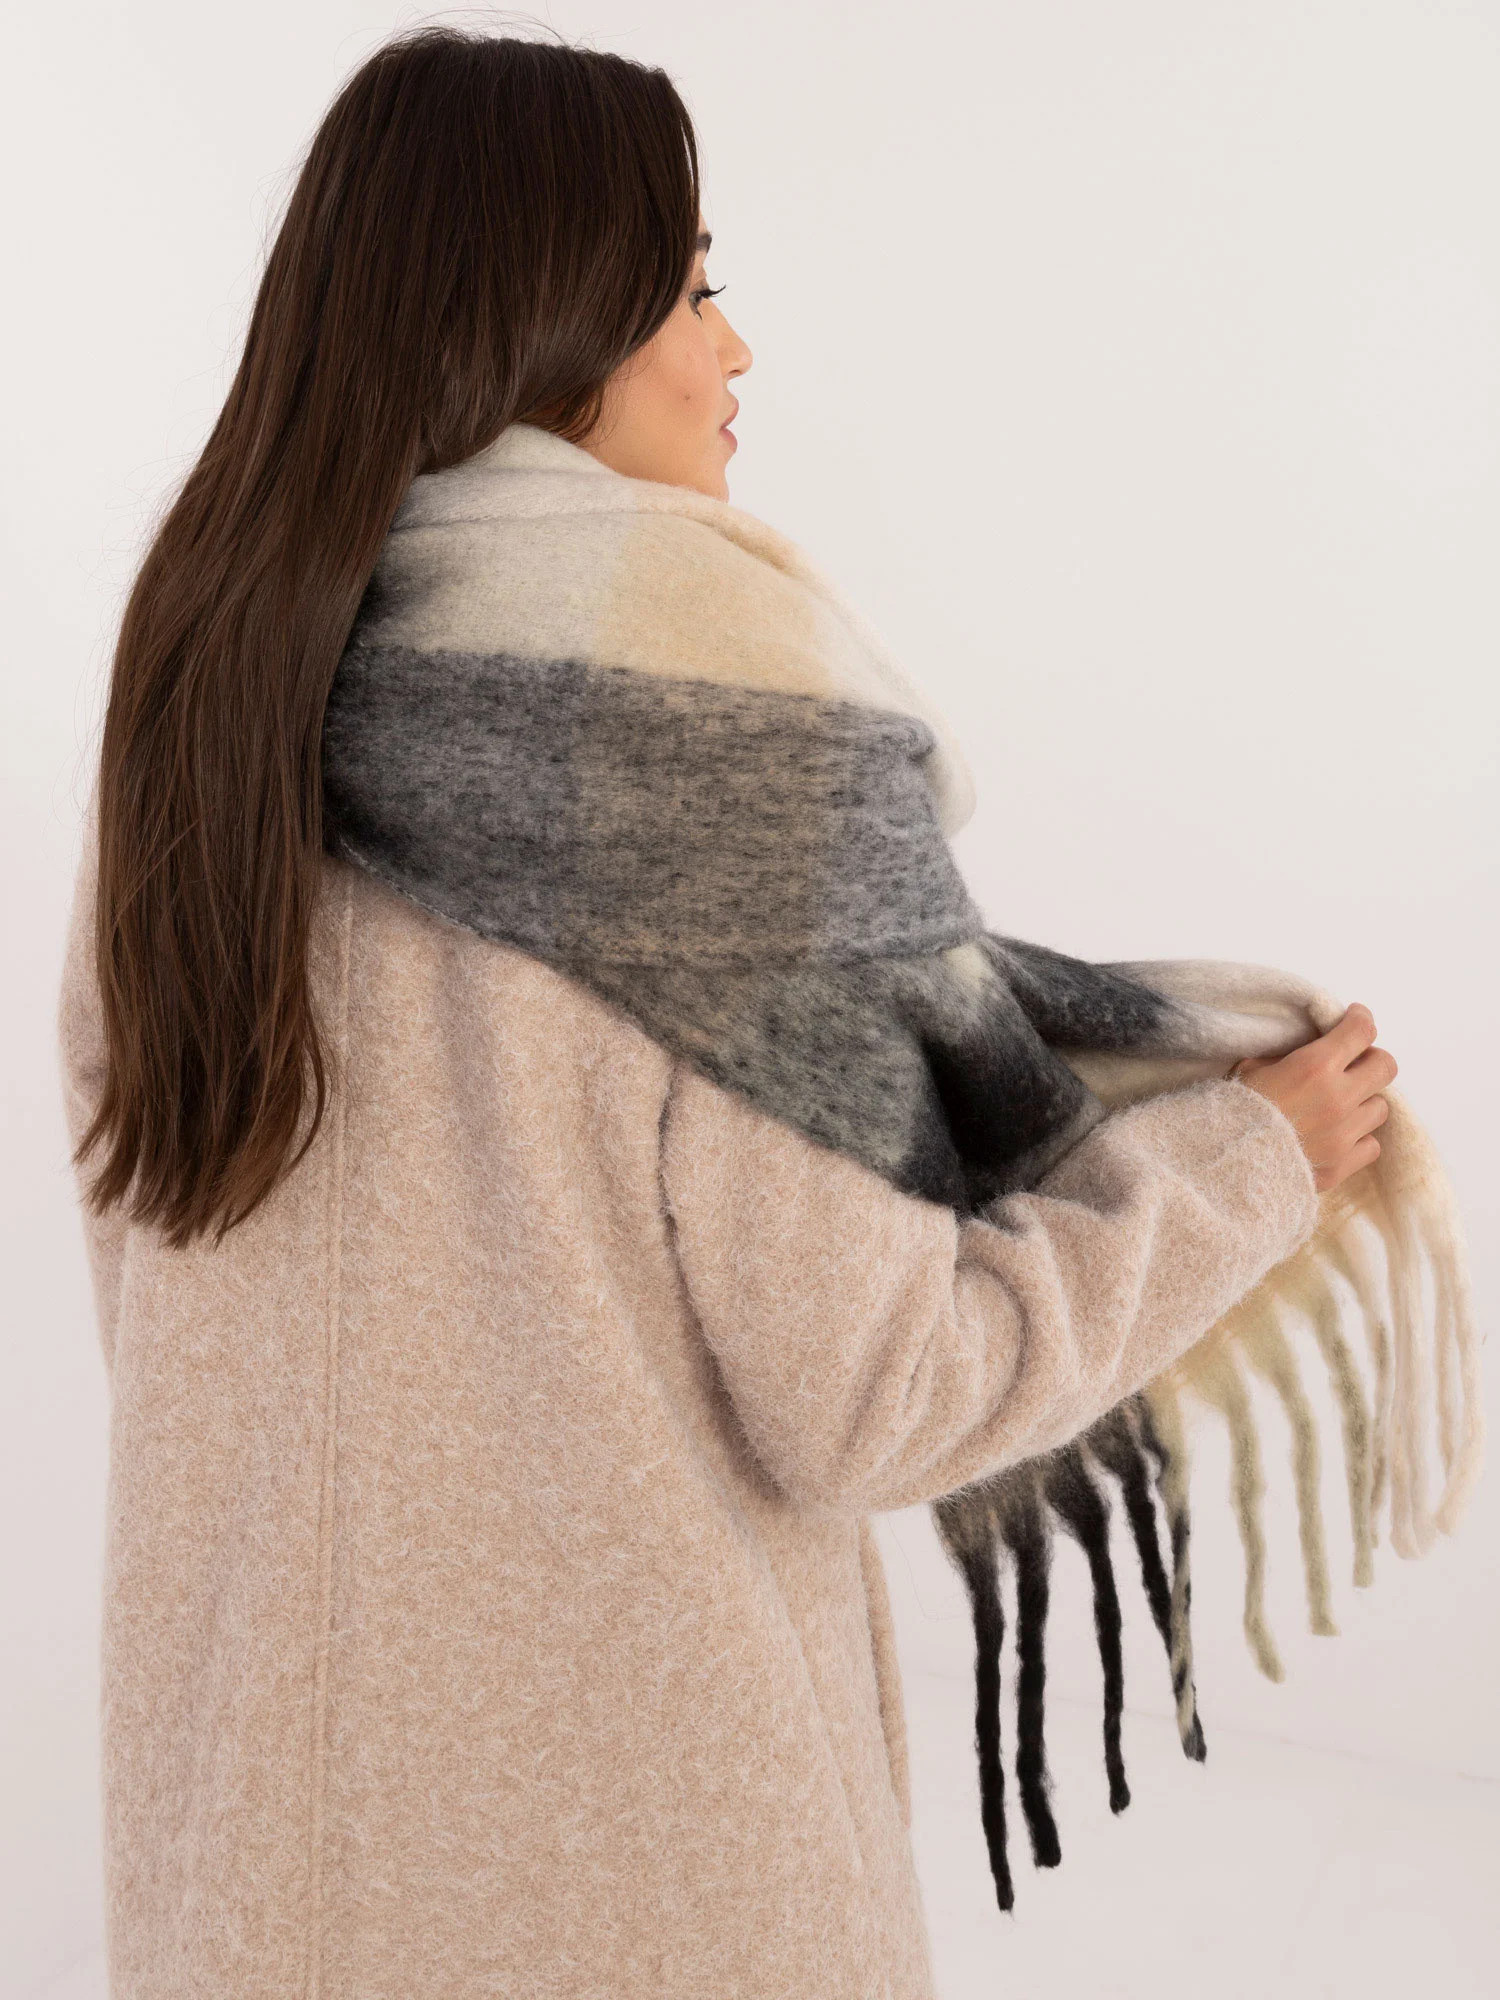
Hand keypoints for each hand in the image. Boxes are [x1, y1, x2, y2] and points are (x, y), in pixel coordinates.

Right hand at [1227, 1002, 1396, 1194]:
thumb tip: (1311, 1048)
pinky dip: (1358, 1138)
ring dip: (1363, 1102)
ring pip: (1380, 1107)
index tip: (1356, 1018)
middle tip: (1354, 1063)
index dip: (1361, 1019)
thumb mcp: (1250, 1068)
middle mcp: (1337, 1098)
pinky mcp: (1342, 1166)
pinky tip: (1337, 1135)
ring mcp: (1343, 1135)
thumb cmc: (1231, 1112)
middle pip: (1385, 1066)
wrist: (1223, 1165)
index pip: (1361, 1031)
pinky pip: (1370, 1144)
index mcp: (1314, 1066)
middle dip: (1371, 1060)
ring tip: (1339, 1106)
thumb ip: (1289, 1056)